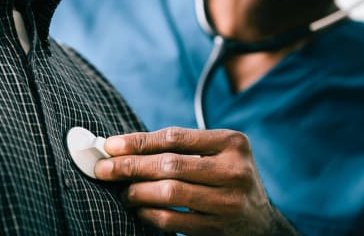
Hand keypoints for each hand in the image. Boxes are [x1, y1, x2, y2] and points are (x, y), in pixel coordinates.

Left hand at [95, 127, 297, 235]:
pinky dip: (150, 214)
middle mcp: (234, 170)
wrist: (260, 220)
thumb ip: (179, 149)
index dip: (139, 141)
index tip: (111, 145)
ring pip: (170, 192)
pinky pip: (174, 220)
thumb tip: (124, 148)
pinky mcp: (220, 228)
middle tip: (103, 169)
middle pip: (170, 164)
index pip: (176, 137)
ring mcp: (229, 201)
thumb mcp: (215, 155)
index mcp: (232, 142)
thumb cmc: (226, 177)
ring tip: (122, 191)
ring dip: (137, 192)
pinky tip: (138, 210)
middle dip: (130, 166)